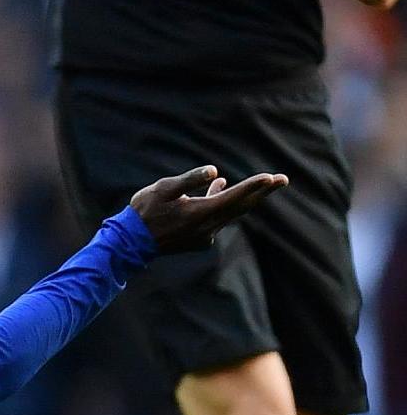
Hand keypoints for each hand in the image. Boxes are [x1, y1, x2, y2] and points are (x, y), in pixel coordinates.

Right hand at [129, 164, 286, 252]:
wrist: (131, 244)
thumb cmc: (144, 212)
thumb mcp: (162, 189)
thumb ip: (189, 180)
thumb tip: (214, 171)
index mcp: (200, 212)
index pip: (234, 197)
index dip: (254, 187)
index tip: (271, 178)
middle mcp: (209, 226)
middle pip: (242, 206)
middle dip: (262, 192)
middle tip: (283, 179)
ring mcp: (206, 235)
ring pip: (231, 212)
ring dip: (245, 197)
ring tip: (262, 183)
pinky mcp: (201, 239)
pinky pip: (219, 218)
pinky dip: (223, 203)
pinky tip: (219, 189)